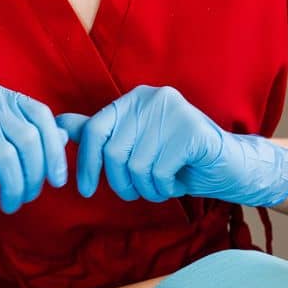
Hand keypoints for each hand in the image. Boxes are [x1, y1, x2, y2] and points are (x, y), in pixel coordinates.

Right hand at [0, 77, 70, 213]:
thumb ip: (15, 127)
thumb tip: (60, 140)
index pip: (40, 115)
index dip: (54, 149)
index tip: (56, 178)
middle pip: (28, 140)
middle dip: (36, 175)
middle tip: (28, 197)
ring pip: (7, 160)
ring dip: (14, 189)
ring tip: (7, 206)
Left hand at [59, 85, 287, 206]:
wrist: (230, 166)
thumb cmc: (179, 158)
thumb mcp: (136, 145)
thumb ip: (101, 133)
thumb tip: (57, 124)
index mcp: (136, 99)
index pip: (94, 130)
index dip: (86, 164)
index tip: (85, 189)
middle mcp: (153, 97)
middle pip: (113, 153)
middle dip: (122, 183)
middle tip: (141, 189)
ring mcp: (175, 112)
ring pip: (136, 167)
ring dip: (147, 188)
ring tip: (164, 183)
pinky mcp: (192, 132)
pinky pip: (159, 172)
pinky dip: (165, 188)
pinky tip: (178, 181)